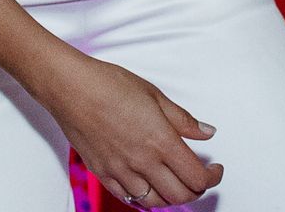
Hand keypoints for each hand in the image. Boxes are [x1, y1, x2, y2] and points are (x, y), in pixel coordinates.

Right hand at [46, 54, 221, 207]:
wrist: (69, 87)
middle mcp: (143, 162)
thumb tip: (207, 132)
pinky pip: (130, 198)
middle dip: (196, 190)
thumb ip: (183, 120)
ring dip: (171, 196)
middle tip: (199, 177)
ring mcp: (121, 171)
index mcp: (161, 141)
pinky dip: (145, 199)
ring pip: (156, 202)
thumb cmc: (108, 84)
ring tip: (174, 181)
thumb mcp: (154, 95)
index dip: (213, 177)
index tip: (214, 169)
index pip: (197, 177)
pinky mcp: (103, 173)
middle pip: (181, 195)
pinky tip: (149, 187)